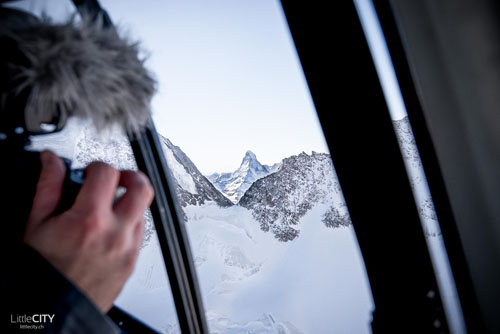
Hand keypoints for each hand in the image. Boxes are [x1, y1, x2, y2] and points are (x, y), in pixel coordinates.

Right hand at [23, 151, 153, 312]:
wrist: (52, 310)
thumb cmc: (42, 271)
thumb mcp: (36, 224)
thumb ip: (49, 186)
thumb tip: (52, 161)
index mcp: (89, 221)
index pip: (108, 173)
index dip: (97, 166)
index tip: (89, 172)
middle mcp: (115, 234)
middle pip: (143, 188)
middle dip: (130, 176)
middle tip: (115, 180)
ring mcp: (128, 249)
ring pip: (144, 210)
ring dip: (129, 202)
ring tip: (106, 209)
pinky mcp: (133, 262)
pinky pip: (140, 233)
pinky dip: (128, 224)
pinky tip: (108, 230)